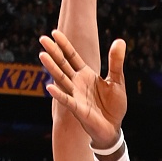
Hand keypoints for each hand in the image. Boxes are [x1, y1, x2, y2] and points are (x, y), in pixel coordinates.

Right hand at [39, 28, 126, 151]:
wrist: (113, 127)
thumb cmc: (114, 105)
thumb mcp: (117, 80)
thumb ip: (116, 62)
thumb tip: (120, 40)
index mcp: (85, 74)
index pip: (72, 56)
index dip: (64, 45)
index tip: (54, 32)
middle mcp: (77, 83)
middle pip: (63, 64)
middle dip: (53, 52)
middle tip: (42, 39)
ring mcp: (76, 95)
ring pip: (61, 79)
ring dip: (52, 68)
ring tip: (42, 55)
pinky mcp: (78, 109)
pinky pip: (67, 100)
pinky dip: (58, 94)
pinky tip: (49, 86)